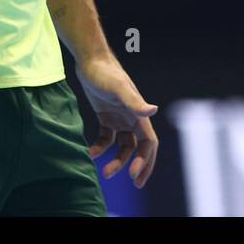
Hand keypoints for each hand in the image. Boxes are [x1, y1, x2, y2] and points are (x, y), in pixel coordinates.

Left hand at [76, 54, 158, 187]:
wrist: (90, 60)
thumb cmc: (105, 72)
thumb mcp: (118, 87)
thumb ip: (134, 101)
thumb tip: (153, 111)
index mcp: (138, 114)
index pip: (149, 143)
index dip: (146, 160)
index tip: (134, 176)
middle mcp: (132, 117)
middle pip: (139, 148)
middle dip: (138, 166)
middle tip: (133, 183)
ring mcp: (119, 118)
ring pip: (123, 146)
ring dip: (117, 161)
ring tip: (104, 172)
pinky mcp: (105, 117)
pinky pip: (106, 139)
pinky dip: (100, 148)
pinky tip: (89, 153)